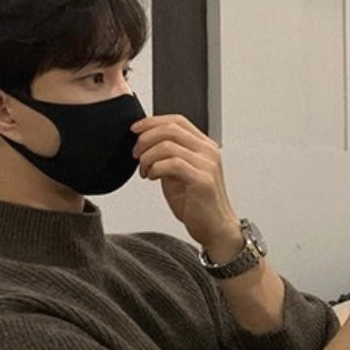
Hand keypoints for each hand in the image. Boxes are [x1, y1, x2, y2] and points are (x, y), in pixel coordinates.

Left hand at [131, 114, 242, 259]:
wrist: (214, 228)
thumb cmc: (197, 204)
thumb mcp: (178, 174)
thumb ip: (166, 156)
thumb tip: (144, 144)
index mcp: (204, 146)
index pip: (176, 121)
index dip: (152, 122)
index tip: (135, 130)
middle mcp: (208, 152)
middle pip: (170, 129)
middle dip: (145, 139)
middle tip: (136, 154)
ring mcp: (207, 165)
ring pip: (168, 145)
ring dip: (148, 157)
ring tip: (145, 171)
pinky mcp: (203, 180)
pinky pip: (172, 164)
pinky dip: (156, 168)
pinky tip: (153, 177)